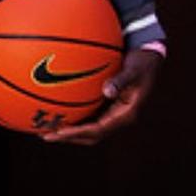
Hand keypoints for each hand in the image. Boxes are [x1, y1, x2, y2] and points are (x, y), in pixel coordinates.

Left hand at [41, 47, 162, 145]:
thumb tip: (107, 91)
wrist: (150, 58)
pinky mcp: (109, 108)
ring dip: (69, 130)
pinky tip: (57, 110)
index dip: (77, 133)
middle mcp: (119, 118)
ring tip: (45, 127)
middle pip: (91, 136)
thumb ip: (121, 80)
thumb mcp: (134, 69)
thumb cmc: (142, 62)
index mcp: (126, 114)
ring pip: (89, 129)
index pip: (98, 130)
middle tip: (45, 135)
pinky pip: (89, 116)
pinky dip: (74, 117)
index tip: (58, 133)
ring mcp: (114, 114)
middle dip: (68, 137)